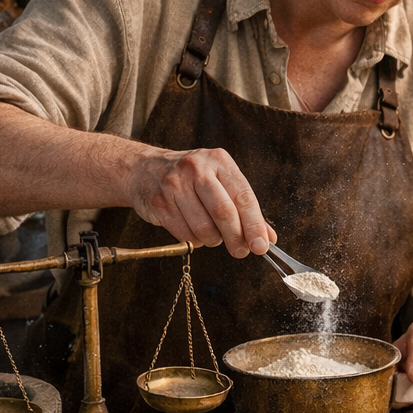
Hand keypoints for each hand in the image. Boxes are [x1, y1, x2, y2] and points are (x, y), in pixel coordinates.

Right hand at [124, 147, 275, 257]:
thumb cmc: (192, 179)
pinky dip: (195, 240)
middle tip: (241, 252)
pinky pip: (184, 234)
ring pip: (204, 228)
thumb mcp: (221, 182)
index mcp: (219, 161)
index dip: (255, 225)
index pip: (243, 197)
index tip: (262, 246)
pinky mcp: (159, 203)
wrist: (145, 170)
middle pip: (224, 213)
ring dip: (214, 240)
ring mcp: (175, 185)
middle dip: (236, 238)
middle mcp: (196, 169)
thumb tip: (267, 239)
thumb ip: (244, 208)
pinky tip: (195, 231)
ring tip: (213, 234)